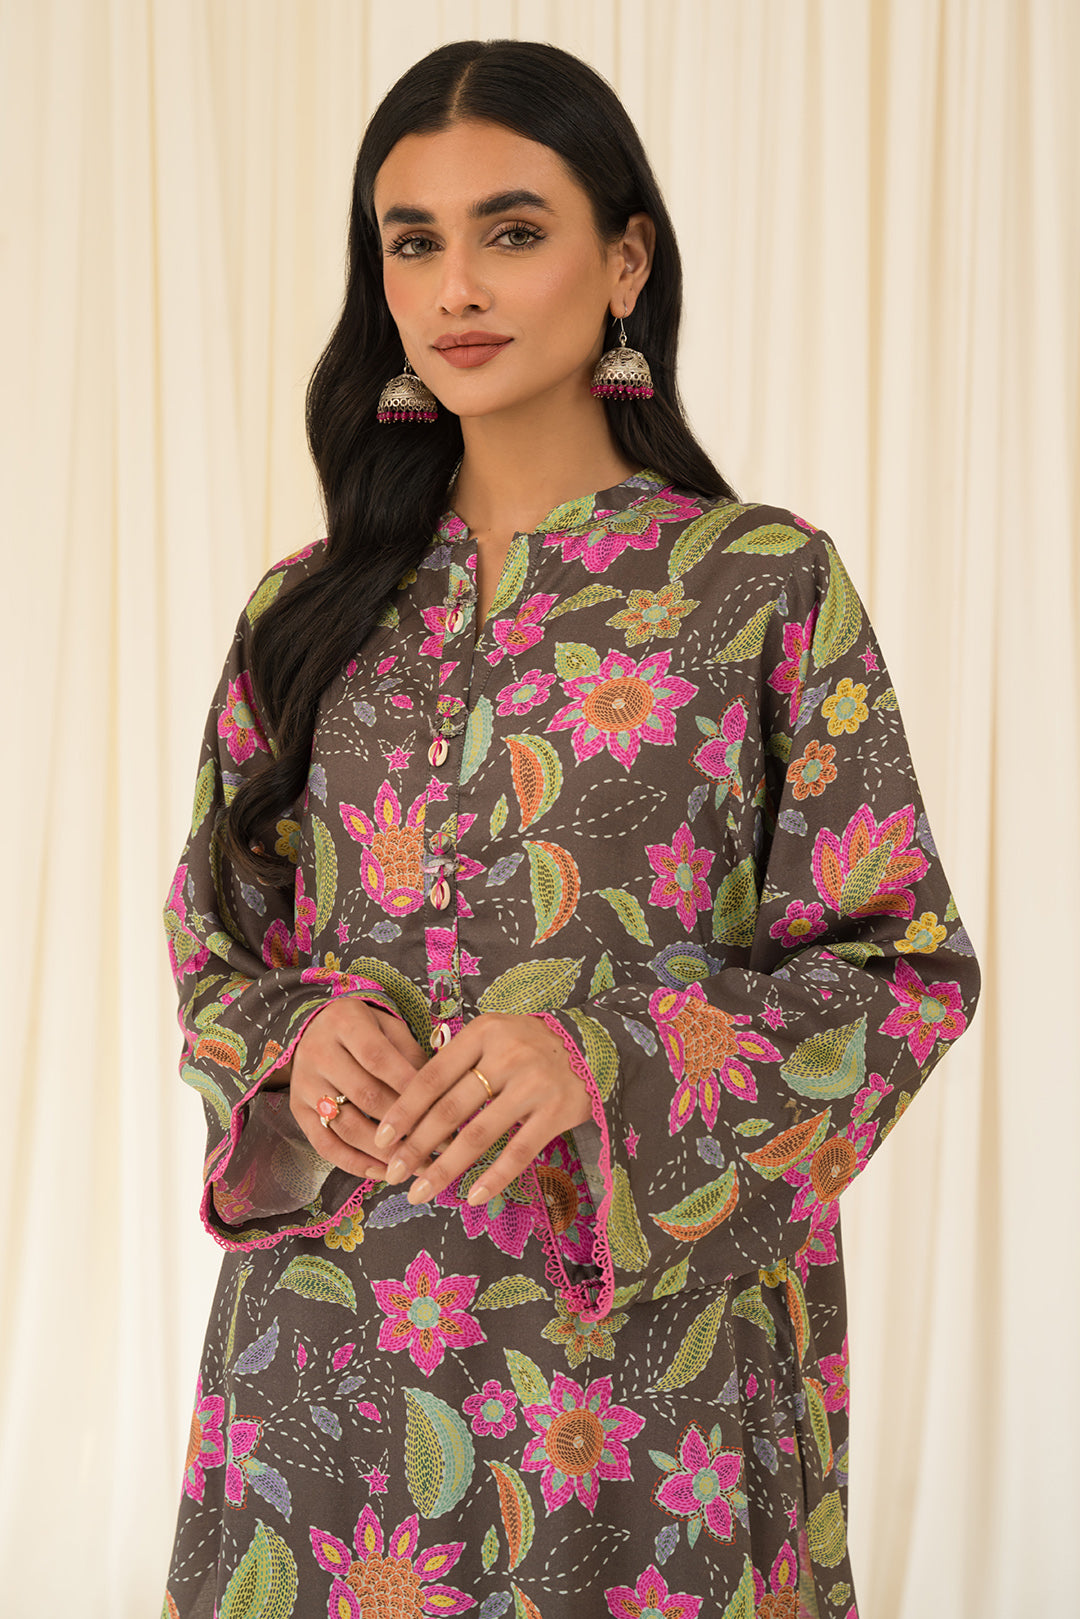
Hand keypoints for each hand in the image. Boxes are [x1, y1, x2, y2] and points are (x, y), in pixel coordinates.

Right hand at [288, 998, 427, 1179]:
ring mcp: (305, 1084)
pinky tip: (381, 1172)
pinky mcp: (297, 1110)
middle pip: (364, 1095)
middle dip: (404, 1125)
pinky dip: (353, 1163)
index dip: (408, 1086)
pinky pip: (324, 1145)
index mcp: (345, 1023)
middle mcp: (319, 1052)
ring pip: (345, 1125)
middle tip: (437, 1145)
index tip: (440, 1110)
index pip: (378, 1058)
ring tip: (415, 1166)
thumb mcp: (388, 1026)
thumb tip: (441, 1095)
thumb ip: (411, 1054)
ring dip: (382, 1152)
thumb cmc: (363, 1029)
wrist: (313, 1028)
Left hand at [371, 1013, 591, 1206]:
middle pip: (450, 1109)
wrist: (591, 1045)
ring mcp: (535, 1083)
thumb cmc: (525, 1046)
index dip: (403, 1111)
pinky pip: (520, 1151)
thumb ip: (456, 1063)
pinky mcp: (559, 1110)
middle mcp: (508, 1055)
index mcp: (483, 1033)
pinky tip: (471, 1196)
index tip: (381, 1139)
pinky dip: (494, 1177)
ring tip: (420, 1192)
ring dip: (445, 1168)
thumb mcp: (491, 1037)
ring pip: (479, 1135)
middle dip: (416, 1146)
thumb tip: (405, 1109)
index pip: (432, 1077)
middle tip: (392, 1174)